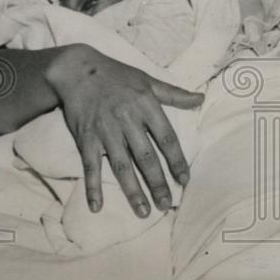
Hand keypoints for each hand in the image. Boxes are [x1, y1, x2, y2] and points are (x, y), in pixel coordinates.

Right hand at [46, 44, 205, 217]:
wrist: (77, 69)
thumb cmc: (117, 75)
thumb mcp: (148, 80)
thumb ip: (175, 94)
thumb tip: (201, 98)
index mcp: (146, 106)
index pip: (167, 138)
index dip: (176, 161)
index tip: (184, 180)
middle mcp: (127, 120)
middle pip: (145, 157)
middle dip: (157, 183)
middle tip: (166, 205)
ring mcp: (105, 131)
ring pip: (121, 166)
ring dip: (132, 190)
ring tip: (143, 211)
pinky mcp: (85, 138)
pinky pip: (90, 165)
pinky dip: (92, 186)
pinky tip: (97, 206)